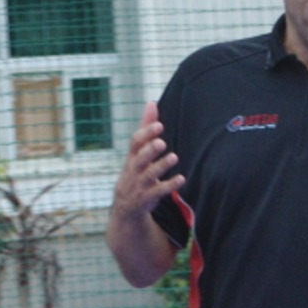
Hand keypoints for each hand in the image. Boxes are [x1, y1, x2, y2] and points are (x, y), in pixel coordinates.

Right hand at [112, 103, 182, 219]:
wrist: (126, 205)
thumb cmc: (136, 170)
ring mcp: (140, 184)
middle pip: (140, 158)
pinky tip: (181, 179)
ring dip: (161, 166)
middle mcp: (135, 169)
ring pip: (150, 174)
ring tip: (174, 157)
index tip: (159, 125)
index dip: (146, 133)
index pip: (136, 143)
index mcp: (132, 156)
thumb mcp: (138, 150)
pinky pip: (159, 191)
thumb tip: (152, 103)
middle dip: (150, 150)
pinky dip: (170, 185)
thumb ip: (146, 127)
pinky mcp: (148, 197)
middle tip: (162, 142)